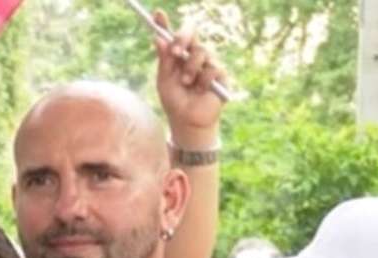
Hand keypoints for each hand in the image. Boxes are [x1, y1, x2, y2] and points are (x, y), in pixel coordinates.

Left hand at [153, 10, 226, 143]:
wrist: (187, 122)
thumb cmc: (175, 102)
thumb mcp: (164, 80)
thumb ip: (164, 60)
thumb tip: (158, 38)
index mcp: (179, 55)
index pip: (174, 34)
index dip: (165, 23)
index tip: (157, 14)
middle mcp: (194, 55)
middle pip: (191, 33)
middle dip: (182, 39)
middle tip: (175, 52)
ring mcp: (208, 64)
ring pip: (202, 51)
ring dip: (191, 68)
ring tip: (186, 83)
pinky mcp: (221, 76)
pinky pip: (213, 68)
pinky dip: (204, 79)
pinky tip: (200, 90)